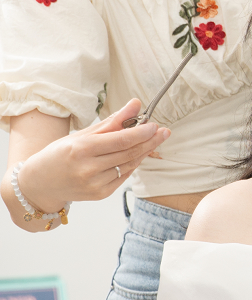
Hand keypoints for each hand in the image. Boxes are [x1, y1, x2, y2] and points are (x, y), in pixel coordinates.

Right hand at [15, 100, 169, 211]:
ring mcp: (94, 184)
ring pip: (129, 165)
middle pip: (128, 153)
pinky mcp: (100, 195)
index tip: (155, 125)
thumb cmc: (59, 154)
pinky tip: (138, 155)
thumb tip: (135, 105)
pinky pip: (123, 177)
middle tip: (163, 132)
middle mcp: (88, 169)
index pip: (120, 141)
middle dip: (149, 141)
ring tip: (154, 140)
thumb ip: (112, 121)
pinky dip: (132, 164)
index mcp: (80, 149)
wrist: (40, 184)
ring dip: (144, 152)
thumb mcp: (81, 134)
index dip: (141, 132)